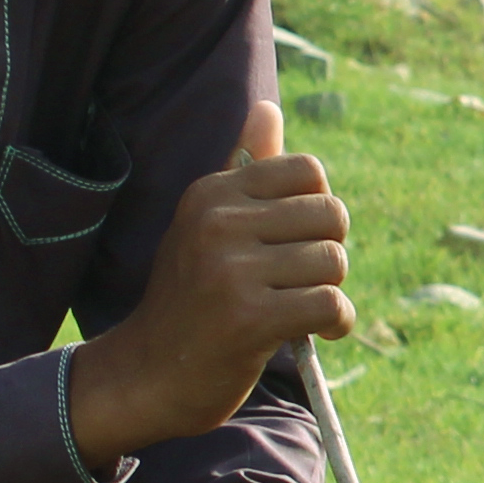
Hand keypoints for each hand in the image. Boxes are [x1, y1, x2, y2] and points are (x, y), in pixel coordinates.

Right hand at [74, 101, 350, 468]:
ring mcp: (231, 269)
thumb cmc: (191, 298)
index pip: (308, 170)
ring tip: (292, 309)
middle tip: (291, 282)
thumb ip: (245, 169)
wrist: (148, 374)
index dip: (315, 209)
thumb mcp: (208, 224)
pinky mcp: (250, 317)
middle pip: (331, 215)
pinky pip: (331, 304)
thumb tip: (268, 108)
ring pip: (334, 262)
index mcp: (212, 193)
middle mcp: (218, 222)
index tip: (291, 241)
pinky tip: (312, 334)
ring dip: (327, 293)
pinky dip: (335, 323)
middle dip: (325, 253)